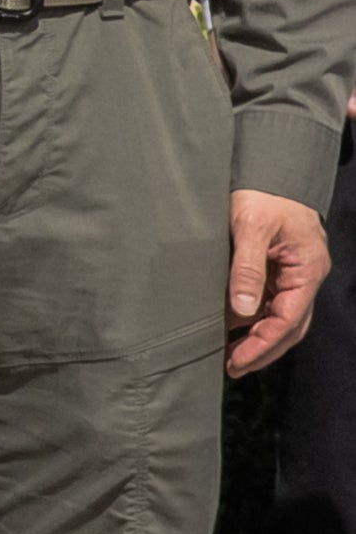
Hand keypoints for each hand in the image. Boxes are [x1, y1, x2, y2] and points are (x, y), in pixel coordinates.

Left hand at [231, 193, 330, 378]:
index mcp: (307, 270)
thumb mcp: (251, 227)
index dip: (263, 344)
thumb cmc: (265, 193)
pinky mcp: (276, 268)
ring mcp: (291, 273)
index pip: (288, 320)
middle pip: (289, 326)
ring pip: (278, 315)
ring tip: (226, 353)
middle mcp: (303, 276)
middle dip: (262, 349)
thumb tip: (242, 308)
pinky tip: (228, 325)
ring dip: (255, 336)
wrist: (270, 167)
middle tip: (232, 367)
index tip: (238, 361)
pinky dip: (249, 316)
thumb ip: (247, 267)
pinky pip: (267, 300)